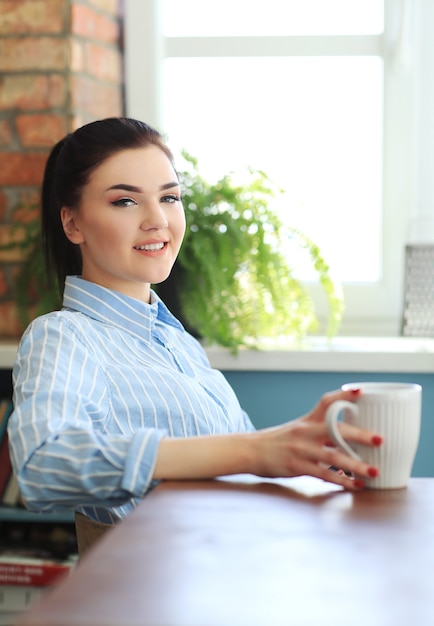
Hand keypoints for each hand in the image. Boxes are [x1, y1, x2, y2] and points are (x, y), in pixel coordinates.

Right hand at [249, 387, 381, 489]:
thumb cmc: (276, 441)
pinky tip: (355, 486)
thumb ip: (318, 429)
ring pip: (333, 456)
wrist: (249, 451)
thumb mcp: (296, 428)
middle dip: (360, 435)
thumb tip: (347, 435)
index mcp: (307, 420)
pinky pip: (323, 474)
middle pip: (336, 430)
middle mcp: (305, 431)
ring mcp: (301, 449)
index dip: (344, 395)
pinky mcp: (296, 466)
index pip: (326, 401)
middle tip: (380, 440)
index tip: (361, 391)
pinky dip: (341, 481)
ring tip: (374, 471)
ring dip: (356, 464)